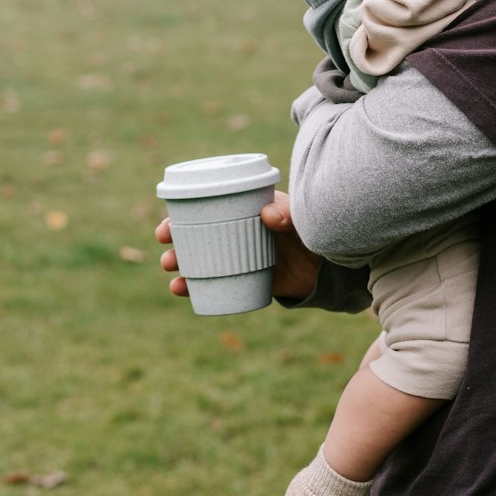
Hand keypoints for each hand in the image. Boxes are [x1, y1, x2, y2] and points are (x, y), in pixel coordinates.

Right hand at [155, 190, 321, 301]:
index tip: (167, 224)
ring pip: (200, 259)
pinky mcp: (242, 277)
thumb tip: (267, 215)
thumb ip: (287, 213)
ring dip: (181, 265)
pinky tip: (180, 289)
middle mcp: (235, 231)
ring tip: (172, 273)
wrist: (328, 265)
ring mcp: (237, 255)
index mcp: (243, 208)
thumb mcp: (300, 217)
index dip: (181, 214)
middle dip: (175, 242)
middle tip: (167, 251)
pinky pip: (212, 282)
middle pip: (196, 233)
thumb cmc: (312, 231)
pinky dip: (194, 287)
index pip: (206, 206)